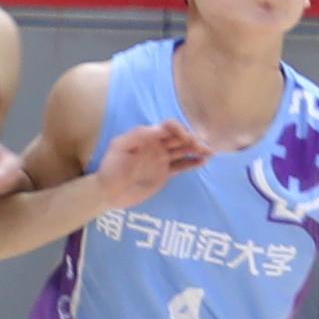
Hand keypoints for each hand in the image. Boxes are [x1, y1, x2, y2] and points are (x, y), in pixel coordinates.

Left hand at [82, 117, 207, 207]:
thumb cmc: (111, 167)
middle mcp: (158, 145)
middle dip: (192, 139)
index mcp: (147, 136)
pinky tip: (203, 161)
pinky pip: (182, 166)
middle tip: (203, 146)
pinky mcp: (165, 173)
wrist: (108, 191)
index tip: (185, 137)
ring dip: (197, 149)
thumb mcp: (119, 147)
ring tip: (210, 152)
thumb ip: (136, 136)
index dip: (178, 129)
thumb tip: (158, 129)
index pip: (168, 127)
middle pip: (180, 138)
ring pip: (184, 151)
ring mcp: (162, 159)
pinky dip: (193, 163)